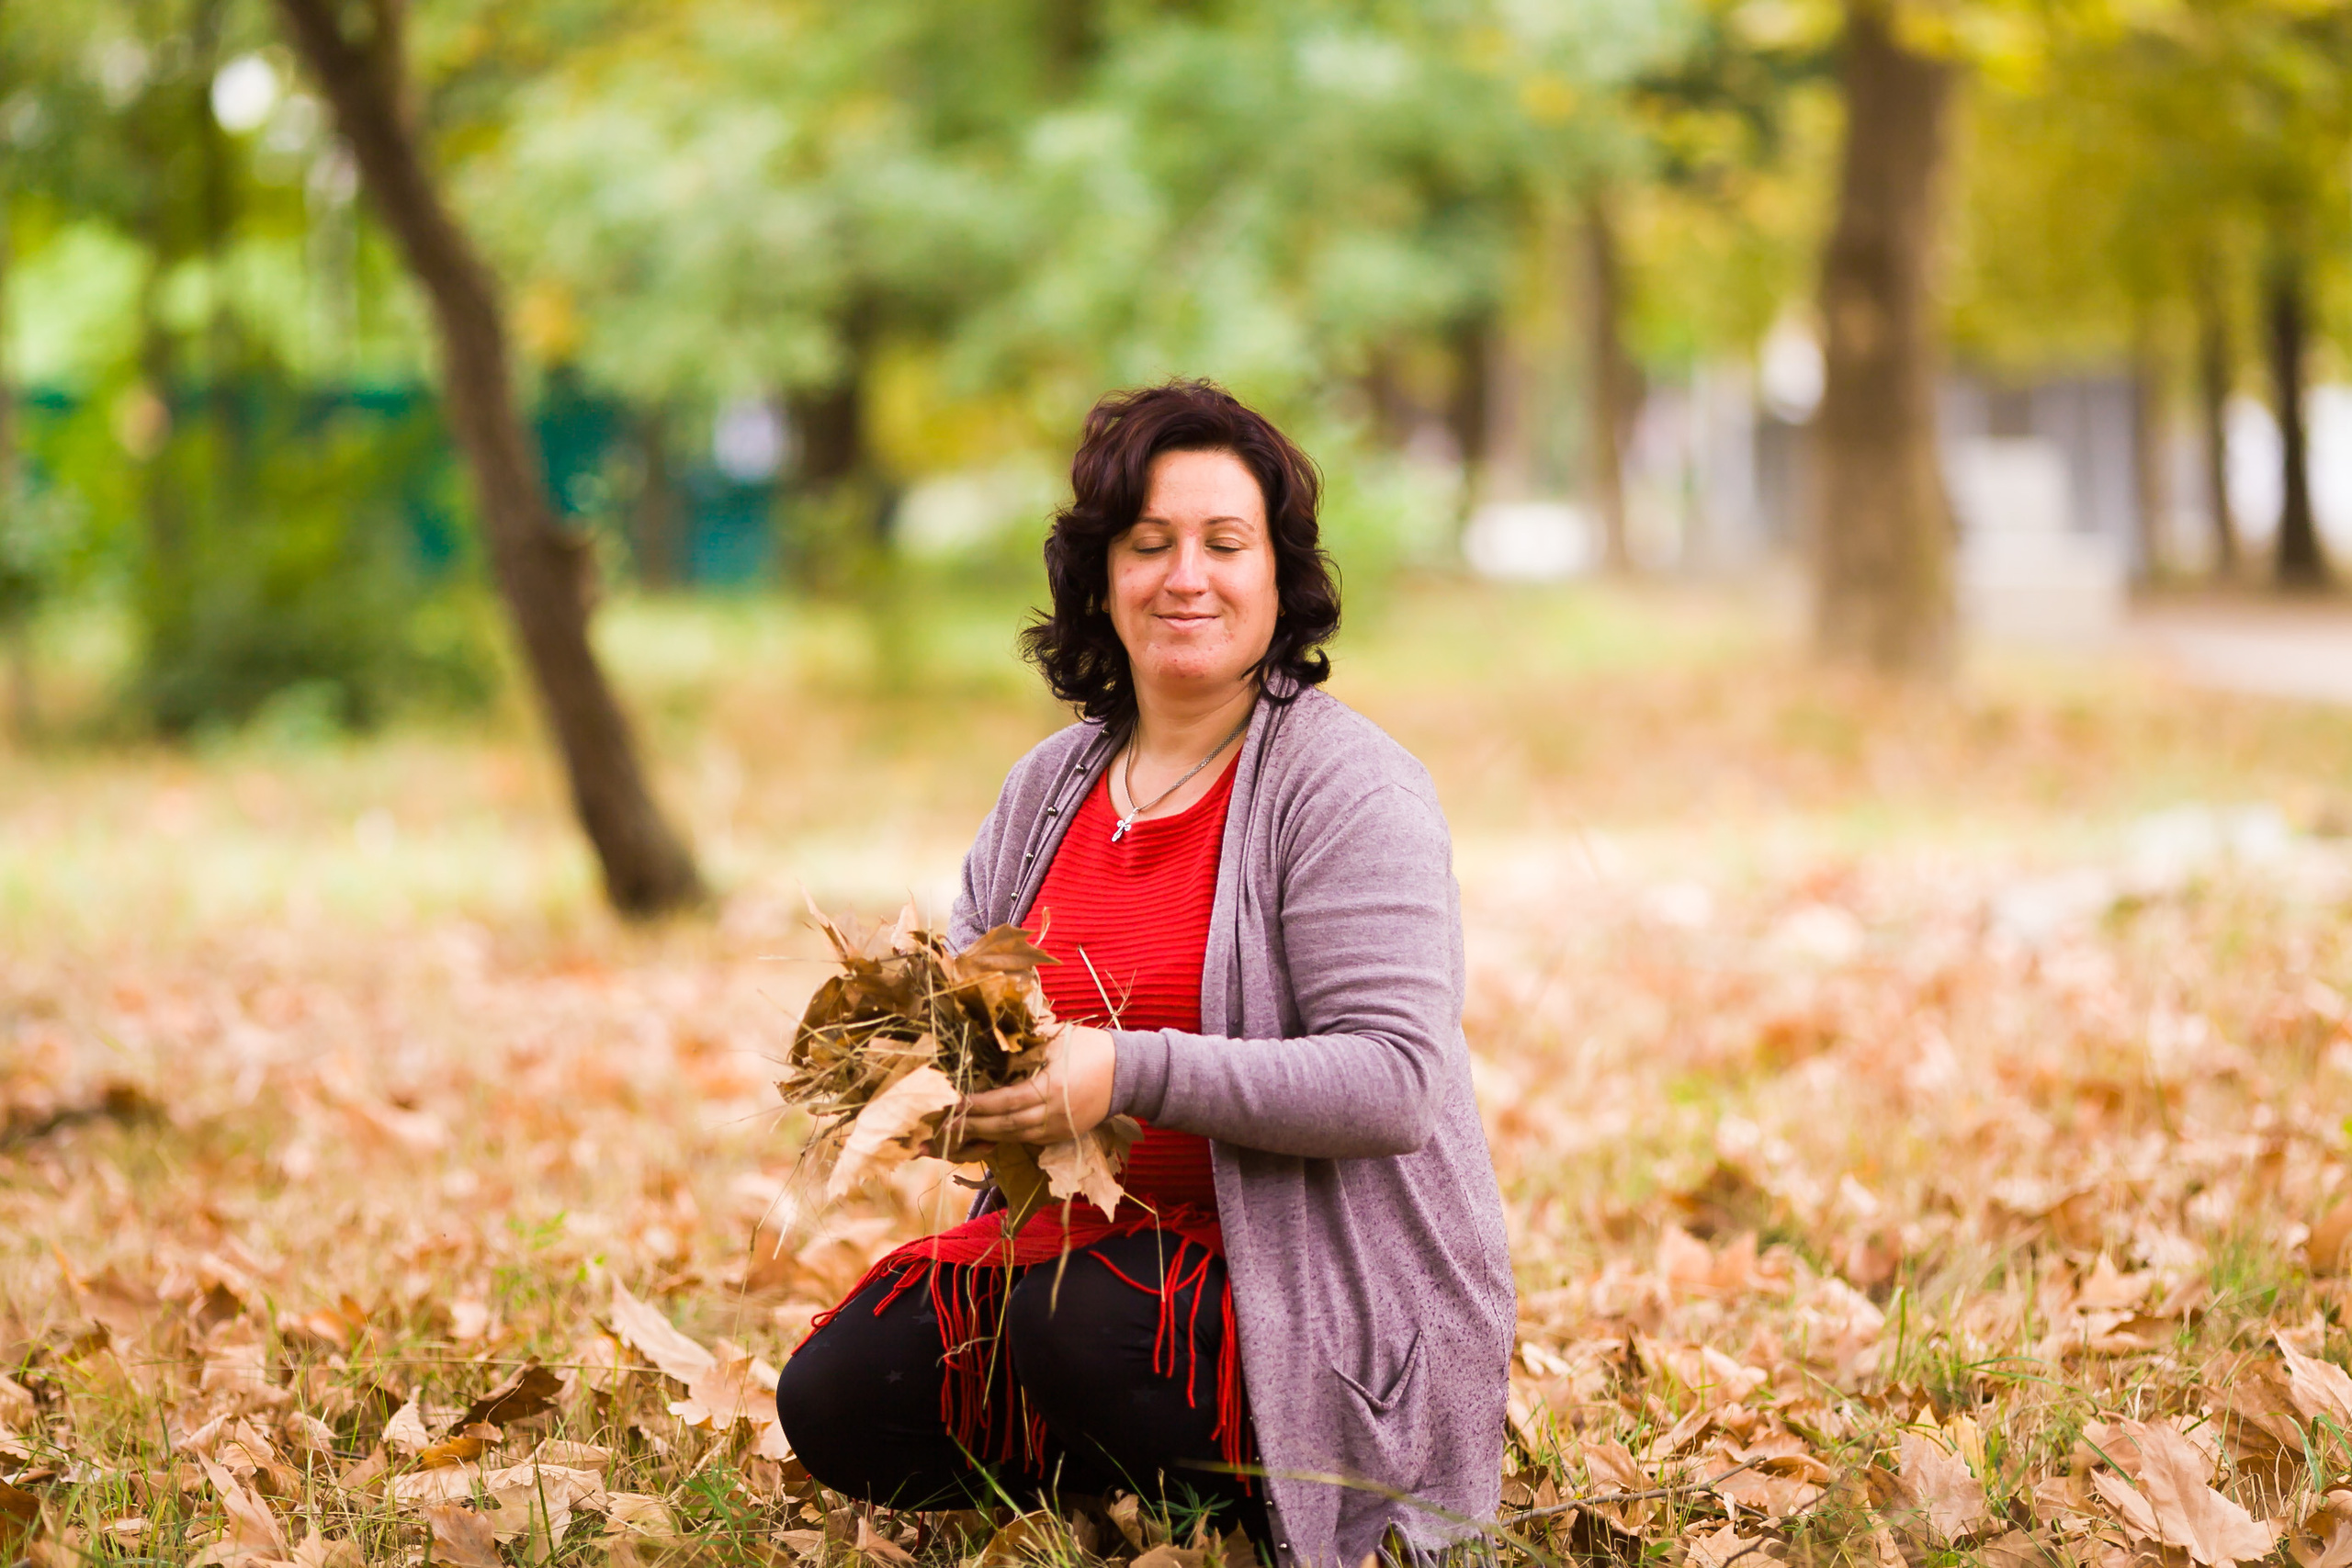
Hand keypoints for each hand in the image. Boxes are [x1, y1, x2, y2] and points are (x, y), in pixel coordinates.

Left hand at [956, 1024, 1116, 1145]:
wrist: (1129, 1073)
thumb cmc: (1091, 1049)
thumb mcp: (1058, 1038)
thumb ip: (1026, 1043)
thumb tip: (991, 1039)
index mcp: (1052, 1089)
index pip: (1006, 1101)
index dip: (978, 1104)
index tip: (954, 1101)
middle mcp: (1054, 1115)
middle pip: (1006, 1126)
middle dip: (974, 1125)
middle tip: (945, 1124)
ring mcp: (1059, 1129)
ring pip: (1015, 1137)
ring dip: (986, 1135)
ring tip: (959, 1131)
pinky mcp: (1063, 1135)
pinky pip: (1028, 1140)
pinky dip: (1005, 1137)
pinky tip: (987, 1133)